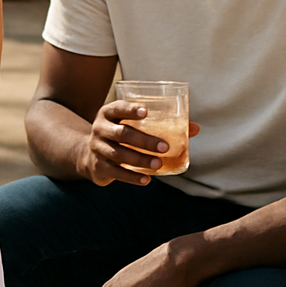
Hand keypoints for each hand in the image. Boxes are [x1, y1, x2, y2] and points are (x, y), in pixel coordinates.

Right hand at [80, 100, 199, 186]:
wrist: (90, 155)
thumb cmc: (121, 135)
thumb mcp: (133, 126)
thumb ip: (161, 125)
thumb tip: (195, 128)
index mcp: (108, 113)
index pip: (118, 108)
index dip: (130, 109)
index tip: (146, 112)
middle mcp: (100, 128)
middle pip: (121, 133)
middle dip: (143, 140)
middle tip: (164, 147)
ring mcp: (97, 148)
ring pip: (118, 154)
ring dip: (140, 159)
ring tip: (158, 164)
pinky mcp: (98, 166)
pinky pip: (116, 172)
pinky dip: (131, 177)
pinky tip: (147, 179)